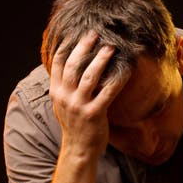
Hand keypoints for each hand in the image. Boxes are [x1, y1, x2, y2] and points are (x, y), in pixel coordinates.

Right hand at [49, 31, 129, 157]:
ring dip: (101, 59)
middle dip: (84, 46)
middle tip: (95, 33)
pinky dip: (117, 79)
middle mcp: (64, 97)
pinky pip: (108, 92)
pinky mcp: (93, 113)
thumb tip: (71, 67)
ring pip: (89, 76)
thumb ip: (65, 87)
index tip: (76, 32)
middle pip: (73, 65)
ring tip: (111, 47)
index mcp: (56, 92)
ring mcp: (78, 105)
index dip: (66, 45)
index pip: (58, 63)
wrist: (79, 150)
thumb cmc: (75, 125)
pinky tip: (126, 71)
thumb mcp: (63, 105)